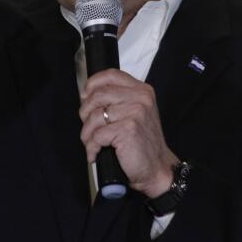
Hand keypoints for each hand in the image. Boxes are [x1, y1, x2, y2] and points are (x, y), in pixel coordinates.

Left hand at [78, 69, 178, 197]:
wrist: (157, 167)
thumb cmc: (142, 142)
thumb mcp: (135, 113)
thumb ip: (117, 100)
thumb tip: (86, 96)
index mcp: (142, 90)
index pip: (111, 75)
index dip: (93, 83)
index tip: (85, 97)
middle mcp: (141, 98)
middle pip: (98, 95)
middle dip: (85, 113)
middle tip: (88, 127)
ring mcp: (136, 112)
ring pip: (95, 116)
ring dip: (87, 134)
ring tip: (92, 143)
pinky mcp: (128, 129)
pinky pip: (97, 135)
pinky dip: (92, 147)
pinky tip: (96, 153)